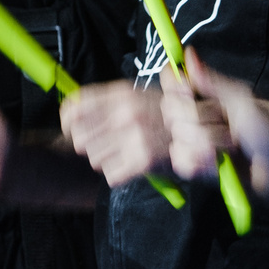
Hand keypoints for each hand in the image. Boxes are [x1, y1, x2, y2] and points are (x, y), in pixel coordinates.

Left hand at [58, 81, 172, 185]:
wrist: (201, 128)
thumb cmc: (163, 113)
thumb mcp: (136, 94)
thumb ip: (104, 100)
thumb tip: (70, 111)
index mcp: (121, 93)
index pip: (74, 108)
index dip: (66, 122)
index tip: (70, 129)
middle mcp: (125, 113)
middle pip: (79, 138)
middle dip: (87, 144)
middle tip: (102, 144)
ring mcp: (134, 137)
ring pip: (94, 159)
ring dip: (104, 159)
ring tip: (121, 153)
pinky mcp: (143, 161)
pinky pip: (111, 175)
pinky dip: (117, 174)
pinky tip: (129, 165)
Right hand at [166, 55, 268, 191]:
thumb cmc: (268, 126)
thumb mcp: (239, 97)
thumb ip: (210, 79)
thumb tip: (188, 53)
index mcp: (201, 95)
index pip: (170, 83)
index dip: (176, 89)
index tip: (191, 93)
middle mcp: (193, 116)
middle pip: (171, 114)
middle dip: (200, 122)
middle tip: (226, 126)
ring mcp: (193, 140)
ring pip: (177, 140)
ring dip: (207, 144)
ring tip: (230, 147)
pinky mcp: (195, 164)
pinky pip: (181, 162)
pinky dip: (202, 163)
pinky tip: (219, 162)